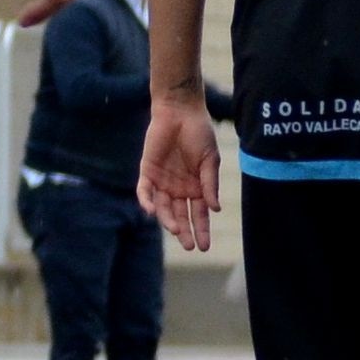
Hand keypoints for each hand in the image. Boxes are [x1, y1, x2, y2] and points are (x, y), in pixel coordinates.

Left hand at [136, 88, 220, 251]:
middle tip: (188, 246)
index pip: (198, 214)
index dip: (201, 230)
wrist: (180, 112)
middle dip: (184, 231)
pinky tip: (150, 211)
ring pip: (162, 207)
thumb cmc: (199, 134)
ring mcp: (163, 181)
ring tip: (176, 230)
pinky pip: (144, 191)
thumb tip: (215, 210)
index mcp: (197, 188)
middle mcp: (179, 188)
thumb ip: (209, 184)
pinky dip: (146, 202)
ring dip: (167, 220)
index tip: (204, 246)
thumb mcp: (209, 161)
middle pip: (180, 215)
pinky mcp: (147, 171)